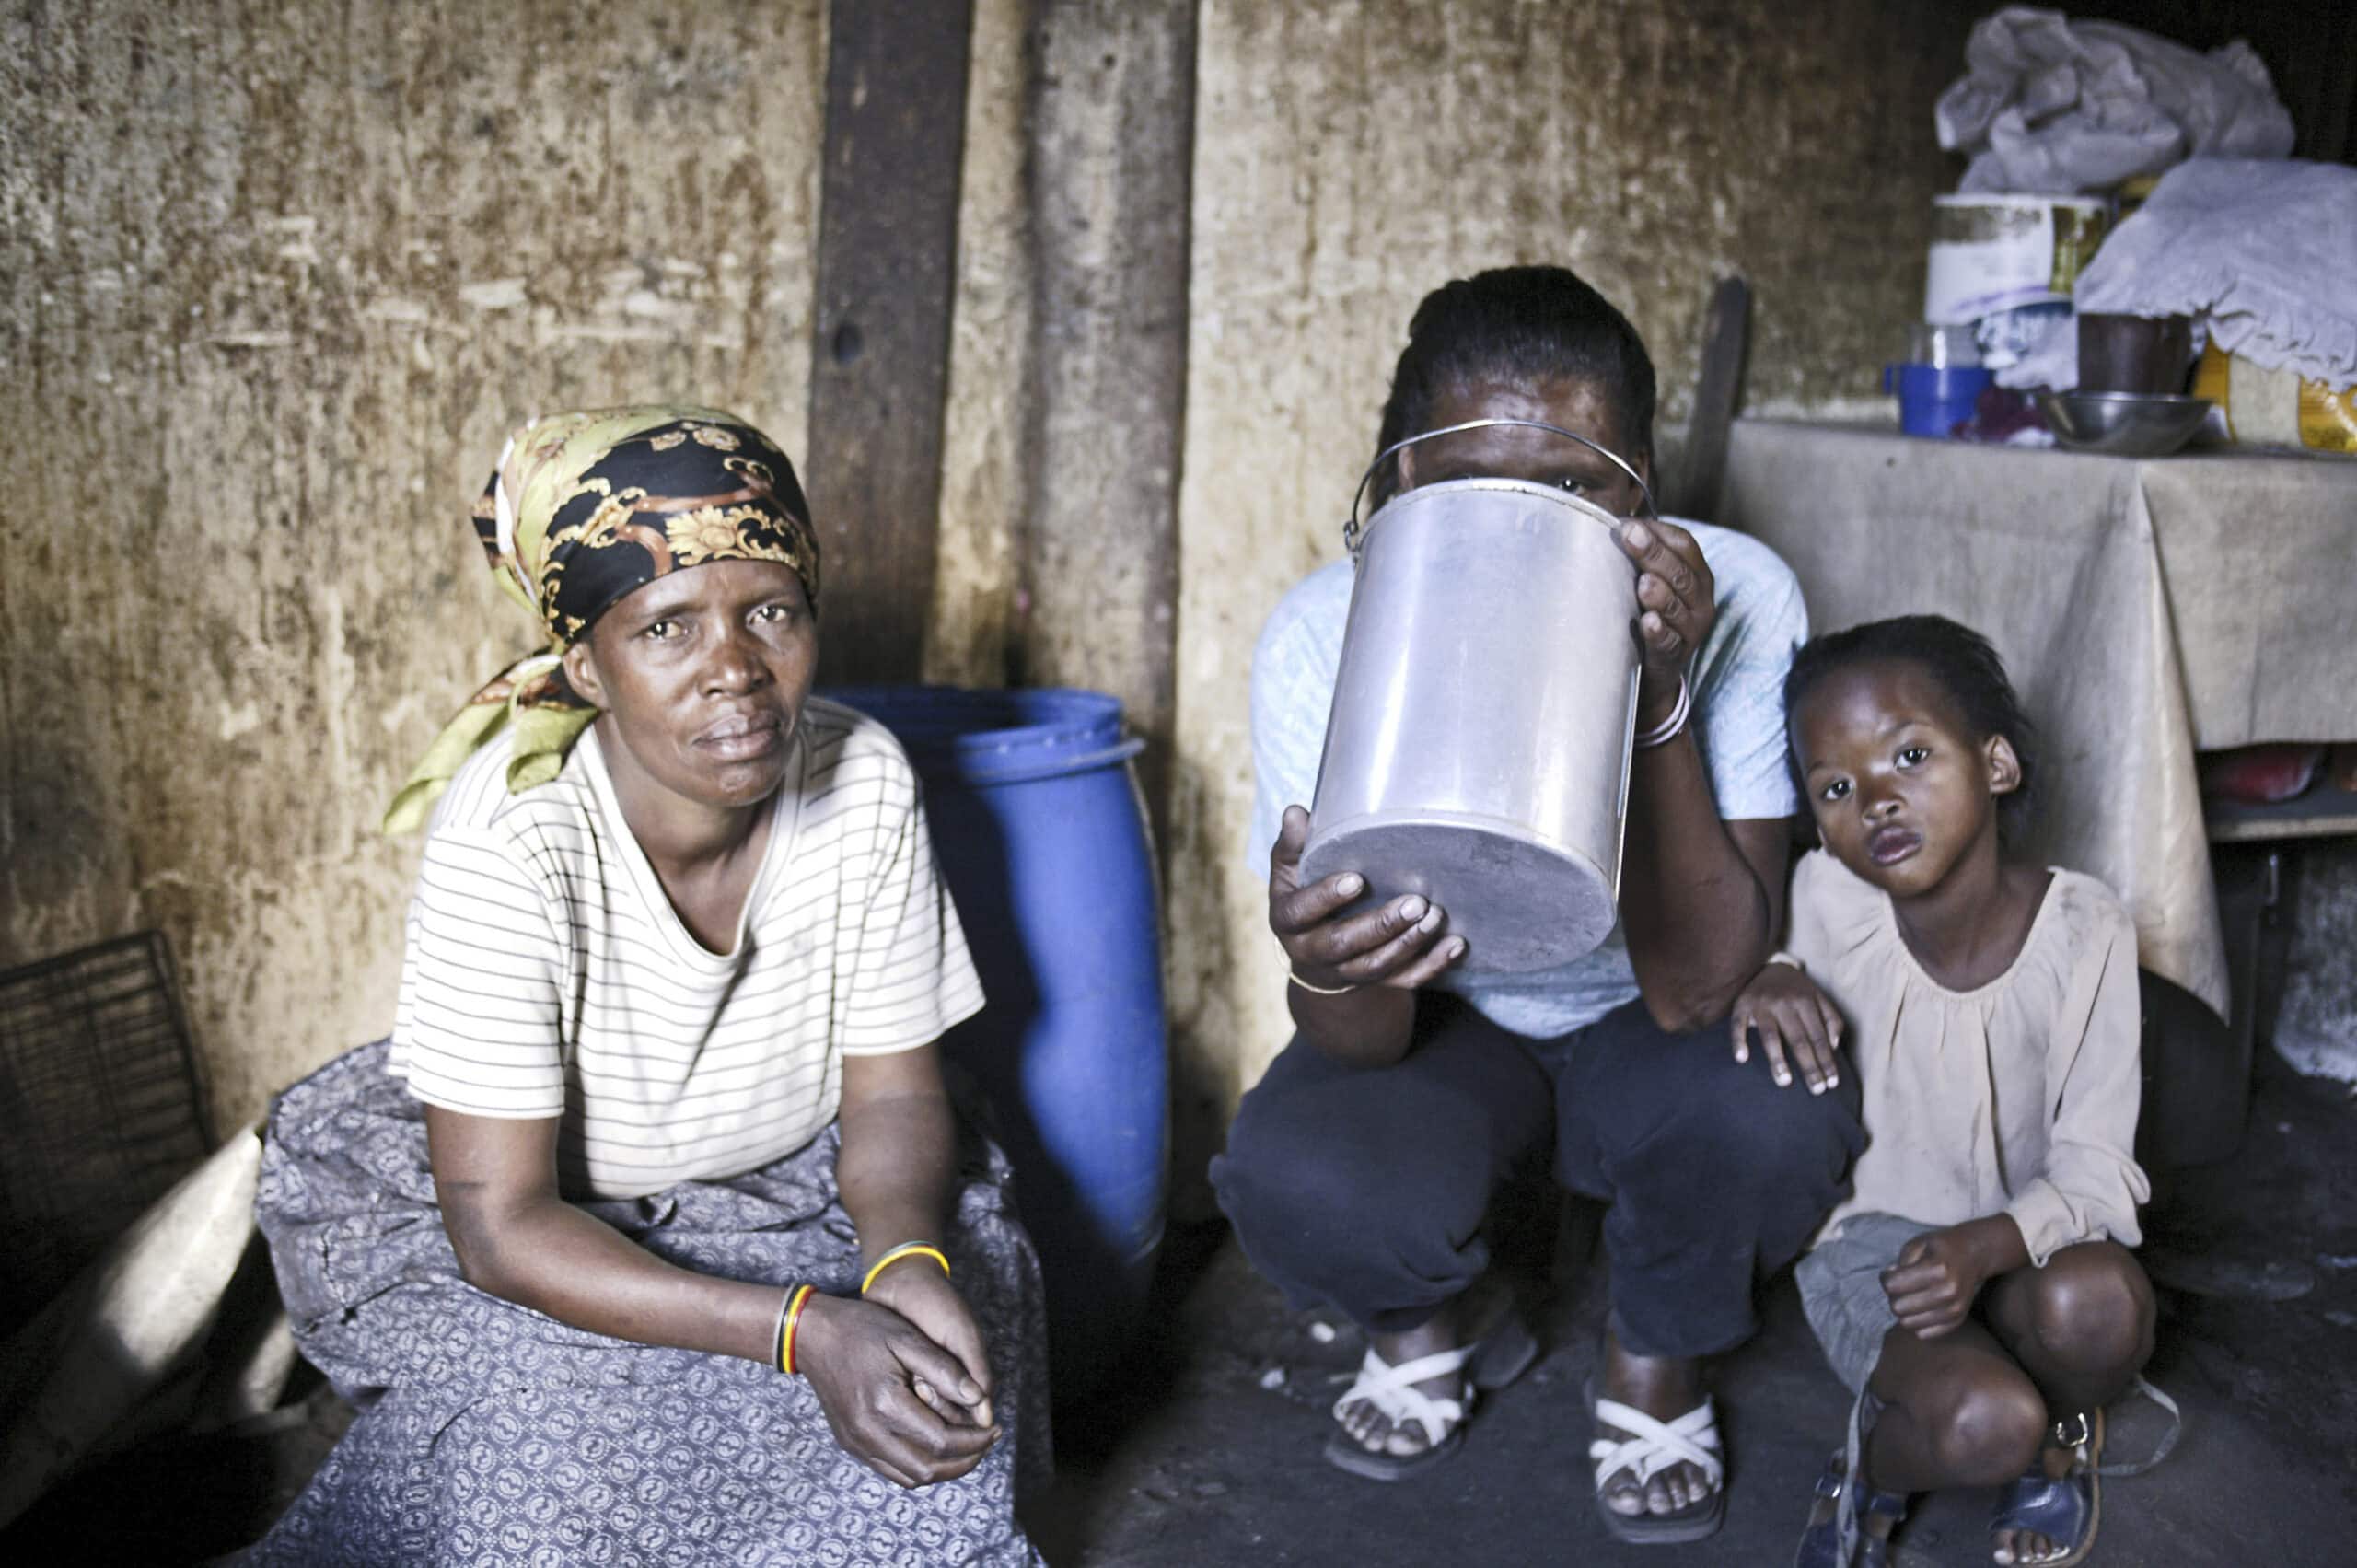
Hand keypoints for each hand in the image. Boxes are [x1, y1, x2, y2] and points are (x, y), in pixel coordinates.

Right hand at [795, 1292, 999, 1487]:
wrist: (811, 1335)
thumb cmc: (862, 1328)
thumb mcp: (907, 1338)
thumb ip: (944, 1370)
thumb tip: (978, 1398)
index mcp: (884, 1404)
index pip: (941, 1441)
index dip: (974, 1440)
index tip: (995, 1429)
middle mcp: (868, 1432)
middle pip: (926, 1469)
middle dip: (964, 1461)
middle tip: (986, 1443)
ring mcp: (856, 1441)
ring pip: (908, 1476)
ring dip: (942, 1470)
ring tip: (967, 1448)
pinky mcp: (850, 1442)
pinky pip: (889, 1469)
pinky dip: (917, 1466)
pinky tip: (934, 1447)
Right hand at [1268, 804, 1465, 987]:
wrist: (1316, 954)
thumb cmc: (1304, 897)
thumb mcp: (1291, 871)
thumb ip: (1294, 845)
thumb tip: (1296, 813)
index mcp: (1289, 921)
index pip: (1302, 912)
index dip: (1326, 898)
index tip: (1357, 880)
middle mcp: (1313, 951)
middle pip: (1344, 944)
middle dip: (1381, 925)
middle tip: (1415, 902)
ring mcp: (1346, 970)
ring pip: (1377, 966)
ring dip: (1409, 943)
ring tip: (1435, 916)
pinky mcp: (1376, 981)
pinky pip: (1404, 979)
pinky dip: (1432, 965)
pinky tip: (1455, 944)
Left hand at [1615, 519, 1715, 721]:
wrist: (1655, 673)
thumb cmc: (1649, 615)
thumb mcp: (1651, 584)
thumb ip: (1641, 558)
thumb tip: (1611, 522)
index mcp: (1697, 575)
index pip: (1684, 544)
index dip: (1658, 532)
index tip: (1626, 524)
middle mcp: (1701, 601)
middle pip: (1681, 573)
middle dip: (1655, 553)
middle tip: (1629, 536)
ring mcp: (1691, 630)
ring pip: (1678, 608)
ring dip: (1660, 594)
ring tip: (1643, 583)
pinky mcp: (1675, 656)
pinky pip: (1669, 643)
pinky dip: (1658, 632)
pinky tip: (1647, 623)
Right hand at [1730, 964, 1843, 1093]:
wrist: (1767, 964)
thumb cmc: (1796, 989)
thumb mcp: (1819, 998)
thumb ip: (1832, 1019)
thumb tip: (1834, 1046)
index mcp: (1805, 1001)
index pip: (1819, 1037)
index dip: (1826, 1060)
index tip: (1831, 1083)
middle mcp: (1784, 1003)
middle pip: (1798, 1040)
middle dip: (1809, 1066)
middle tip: (1816, 1090)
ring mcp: (1761, 1004)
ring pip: (1770, 1036)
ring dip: (1777, 1060)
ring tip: (1784, 1082)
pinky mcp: (1741, 1005)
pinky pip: (1738, 1025)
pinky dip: (1739, 1041)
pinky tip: (1742, 1059)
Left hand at [1881, 1227, 1995, 1338]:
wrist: (1973, 1255)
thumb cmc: (1939, 1248)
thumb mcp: (1916, 1244)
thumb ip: (1900, 1264)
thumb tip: (1889, 1286)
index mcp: (1937, 1269)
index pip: (1892, 1285)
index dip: (1885, 1277)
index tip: (1890, 1271)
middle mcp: (1948, 1291)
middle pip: (1898, 1307)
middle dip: (1892, 1296)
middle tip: (1899, 1284)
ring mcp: (1954, 1309)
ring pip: (1907, 1323)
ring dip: (1903, 1310)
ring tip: (1910, 1295)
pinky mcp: (1957, 1320)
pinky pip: (1922, 1334)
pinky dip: (1916, 1321)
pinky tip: (1921, 1306)